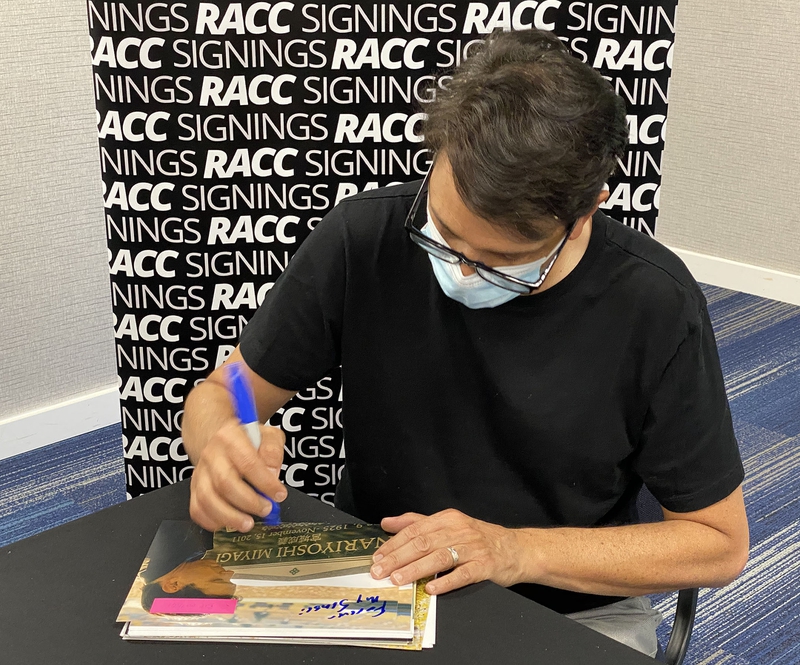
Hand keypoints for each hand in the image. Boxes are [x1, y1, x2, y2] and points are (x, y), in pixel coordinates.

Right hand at [189, 420, 285, 532]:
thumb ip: (272, 451)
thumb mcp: (268, 435)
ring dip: (230, 516)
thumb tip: (271, 473)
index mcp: (230, 436)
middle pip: (225, 483)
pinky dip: (213, 521)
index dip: (265, 483)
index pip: (248, 462)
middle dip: (248, 502)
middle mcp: (211, 454)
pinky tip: (230, 523)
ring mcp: (200, 472)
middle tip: (266, 509)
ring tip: (248, 523)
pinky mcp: (194, 488)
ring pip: (207, 499)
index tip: (279, 495)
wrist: (223, 441)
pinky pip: (197, 509)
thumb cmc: (249, 441)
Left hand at [370, 509, 524, 594]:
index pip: (415, 530)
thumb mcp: (449, 524)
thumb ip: (417, 522)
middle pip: (423, 543)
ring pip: (439, 557)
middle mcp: (459, 530)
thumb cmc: (479, 538)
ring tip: (398, 579)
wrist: (517, 549)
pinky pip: (462, 574)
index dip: (394, 543)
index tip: (377, 557)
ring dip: (416, 569)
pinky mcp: (485, 566)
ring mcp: (473, 548)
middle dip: (398, 558)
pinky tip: (431, 588)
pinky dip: (446, 581)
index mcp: (448, 519)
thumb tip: (388, 523)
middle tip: (380, 571)